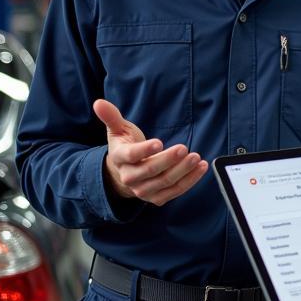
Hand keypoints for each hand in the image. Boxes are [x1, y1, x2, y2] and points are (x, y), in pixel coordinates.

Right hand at [93, 98, 207, 205]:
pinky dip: (190, 180)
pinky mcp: (157, 197)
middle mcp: (130, 177)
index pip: (131, 156)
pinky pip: (175, 191)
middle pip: (150, 170)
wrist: (125, 173)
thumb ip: (111, 116)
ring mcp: (143, 190)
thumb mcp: (118, 130)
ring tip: (196, 158)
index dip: (144, 150)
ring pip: (165, 182)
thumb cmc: (125, 146)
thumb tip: (99, 102)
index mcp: (119, 158)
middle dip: (168, 160)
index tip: (159, 142)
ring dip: (183, 171)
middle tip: (184, 148)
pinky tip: (201, 168)